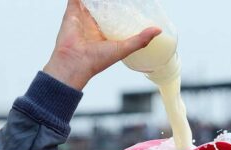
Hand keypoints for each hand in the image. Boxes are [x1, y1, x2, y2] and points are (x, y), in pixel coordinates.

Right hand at [43, 0, 161, 89]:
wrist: (75, 63)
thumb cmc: (97, 61)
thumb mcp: (124, 49)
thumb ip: (141, 40)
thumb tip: (158, 31)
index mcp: (105, 34)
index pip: (114, 17)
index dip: (120, 9)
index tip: (128, 4)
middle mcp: (93, 25)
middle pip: (102, 7)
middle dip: (108, 2)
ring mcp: (82, 18)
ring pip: (90, 1)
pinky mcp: (71, 13)